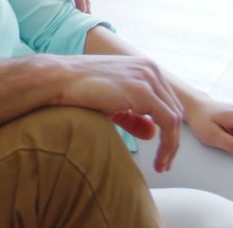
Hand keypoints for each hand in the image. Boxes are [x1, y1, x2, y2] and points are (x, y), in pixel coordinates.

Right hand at [49, 54, 183, 172]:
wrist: (58, 79)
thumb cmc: (77, 90)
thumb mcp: (112, 103)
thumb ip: (133, 116)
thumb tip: (152, 132)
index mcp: (144, 67)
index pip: (167, 101)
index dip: (168, 128)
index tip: (163, 151)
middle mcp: (150, 69)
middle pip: (175, 109)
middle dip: (173, 139)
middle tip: (164, 163)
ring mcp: (148, 79)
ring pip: (175, 118)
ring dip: (172, 146)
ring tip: (162, 166)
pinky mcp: (142, 92)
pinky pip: (168, 123)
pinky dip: (168, 144)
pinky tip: (159, 160)